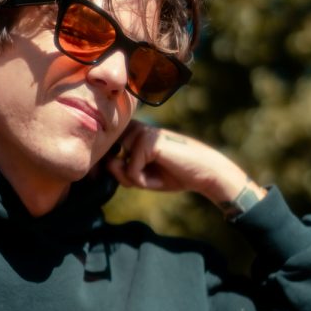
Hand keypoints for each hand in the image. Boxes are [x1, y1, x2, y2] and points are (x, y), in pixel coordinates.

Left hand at [107, 121, 265, 212]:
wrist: (204, 172)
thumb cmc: (173, 173)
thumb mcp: (140, 175)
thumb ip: (119, 170)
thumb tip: (110, 162)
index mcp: (131, 131)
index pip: (105, 155)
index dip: (117, 172)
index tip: (142, 173)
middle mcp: (134, 128)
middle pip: (110, 162)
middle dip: (127, 177)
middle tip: (152, 174)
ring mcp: (140, 133)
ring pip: (118, 167)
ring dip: (136, 179)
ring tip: (158, 173)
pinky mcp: (148, 142)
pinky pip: (131, 172)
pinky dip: (144, 181)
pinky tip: (161, 174)